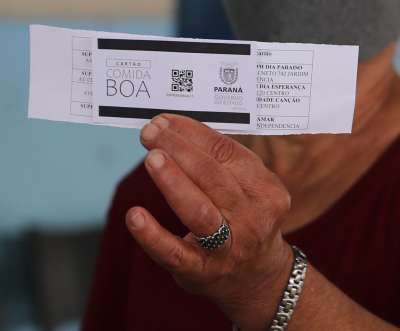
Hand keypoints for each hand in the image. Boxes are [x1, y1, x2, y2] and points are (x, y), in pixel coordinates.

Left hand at [126, 114, 293, 322]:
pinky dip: (152, 235)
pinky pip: (175, 253)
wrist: (258, 278)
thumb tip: (177, 129)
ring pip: (199, 211)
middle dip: (178, 149)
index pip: (227, 152)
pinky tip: (134, 216)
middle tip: (151, 133)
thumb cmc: (246, 221)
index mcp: (266, 190)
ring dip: (172, 181)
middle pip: (212, 176)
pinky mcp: (201, 270)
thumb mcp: (252, 190)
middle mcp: (252, 218)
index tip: (165, 121)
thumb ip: (224, 162)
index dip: (193, 132)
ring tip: (151, 158)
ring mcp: (228, 247)